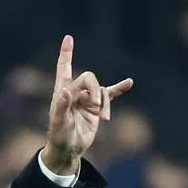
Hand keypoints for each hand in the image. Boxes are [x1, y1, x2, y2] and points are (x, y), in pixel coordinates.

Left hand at [41, 35, 133, 174]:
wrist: (69, 149)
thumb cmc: (59, 136)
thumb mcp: (58, 124)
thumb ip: (61, 107)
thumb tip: (66, 91)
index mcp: (62, 92)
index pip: (64, 68)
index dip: (66, 54)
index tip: (68, 38)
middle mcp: (75, 91)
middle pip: (89, 78)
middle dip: (95, 91)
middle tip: (96, 108)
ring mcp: (87, 98)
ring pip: (102, 90)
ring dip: (104, 103)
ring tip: (102, 118)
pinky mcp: (98, 107)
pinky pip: (110, 94)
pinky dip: (119, 89)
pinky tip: (129, 82)